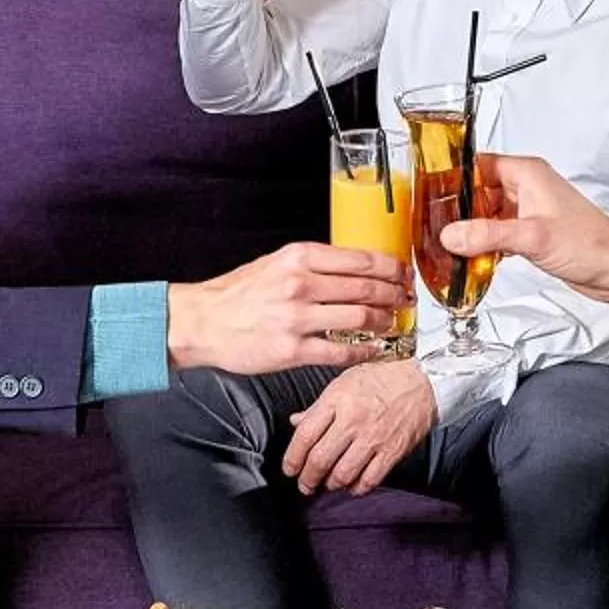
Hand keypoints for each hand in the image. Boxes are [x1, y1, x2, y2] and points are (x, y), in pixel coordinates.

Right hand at [168, 242, 408, 376]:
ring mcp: (297, 318)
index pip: (361, 259)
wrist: (202, 322)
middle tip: (406, 301)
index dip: (391, 268)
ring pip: (359, 319)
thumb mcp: (275, 263)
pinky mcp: (292, 350)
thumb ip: (312, 264)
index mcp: (299, 257)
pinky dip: (364, 351)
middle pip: (366, 288)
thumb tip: (354, 267)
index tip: (403, 274)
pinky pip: (341, 352)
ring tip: (392, 324)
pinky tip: (374, 350)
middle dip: (394, 295)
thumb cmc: (238, 294)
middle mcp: (300, 283)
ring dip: (384, 322)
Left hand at [284, 359, 438, 494]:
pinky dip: (358, 487)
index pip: (305, 436)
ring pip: (343, 474)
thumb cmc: (382, 376)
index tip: (289, 469)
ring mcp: (373, 437)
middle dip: (308, 478)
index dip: (292, 458)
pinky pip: (370, 479)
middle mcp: (352, 421)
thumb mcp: (343, 382)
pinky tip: (353, 485)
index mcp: (336, 401)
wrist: (423, 377)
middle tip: (305, 484)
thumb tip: (296, 422)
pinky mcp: (393, 450)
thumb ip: (318, 406)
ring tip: (329, 484)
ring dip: (331, 484)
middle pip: (320, 459)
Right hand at [440, 154, 608, 327]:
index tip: (429, 191)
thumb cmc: (590, 244)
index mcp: (527, 174)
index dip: (452, 177)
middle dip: (457, 208)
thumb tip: (452, 235)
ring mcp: (530, 210)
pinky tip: (474, 259)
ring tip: (449, 245)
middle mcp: (527, 187)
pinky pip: (497, 232)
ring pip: (487, 213)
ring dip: (470, 229)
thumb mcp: (532, 236)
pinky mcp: (532, 232)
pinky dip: (484, 243)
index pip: (477, 164)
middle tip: (434, 224)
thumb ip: (488, 235)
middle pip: (478, 190)